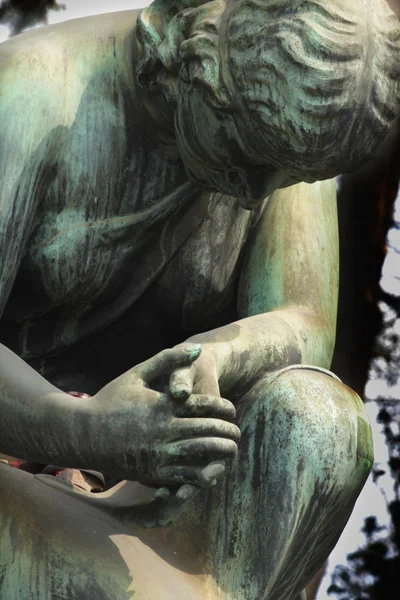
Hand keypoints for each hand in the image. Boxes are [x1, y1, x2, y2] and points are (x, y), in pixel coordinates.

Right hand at [93, 346, 238, 487]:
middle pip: (208, 430)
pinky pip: (185, 477)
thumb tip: (197, 349)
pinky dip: (203, 475)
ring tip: (232, 450)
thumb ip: (168, 359)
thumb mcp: (138, 373)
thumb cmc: (110, 400)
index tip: (232, 410)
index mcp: (162, 404)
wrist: (81, 434)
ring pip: (201, 454)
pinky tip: (213, 472)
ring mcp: (157, 453)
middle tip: (238, 433)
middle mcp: (162, 429)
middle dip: (228, 432)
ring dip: (222, 453)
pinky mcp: (152, 473)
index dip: (224, 409)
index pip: (204, 406)